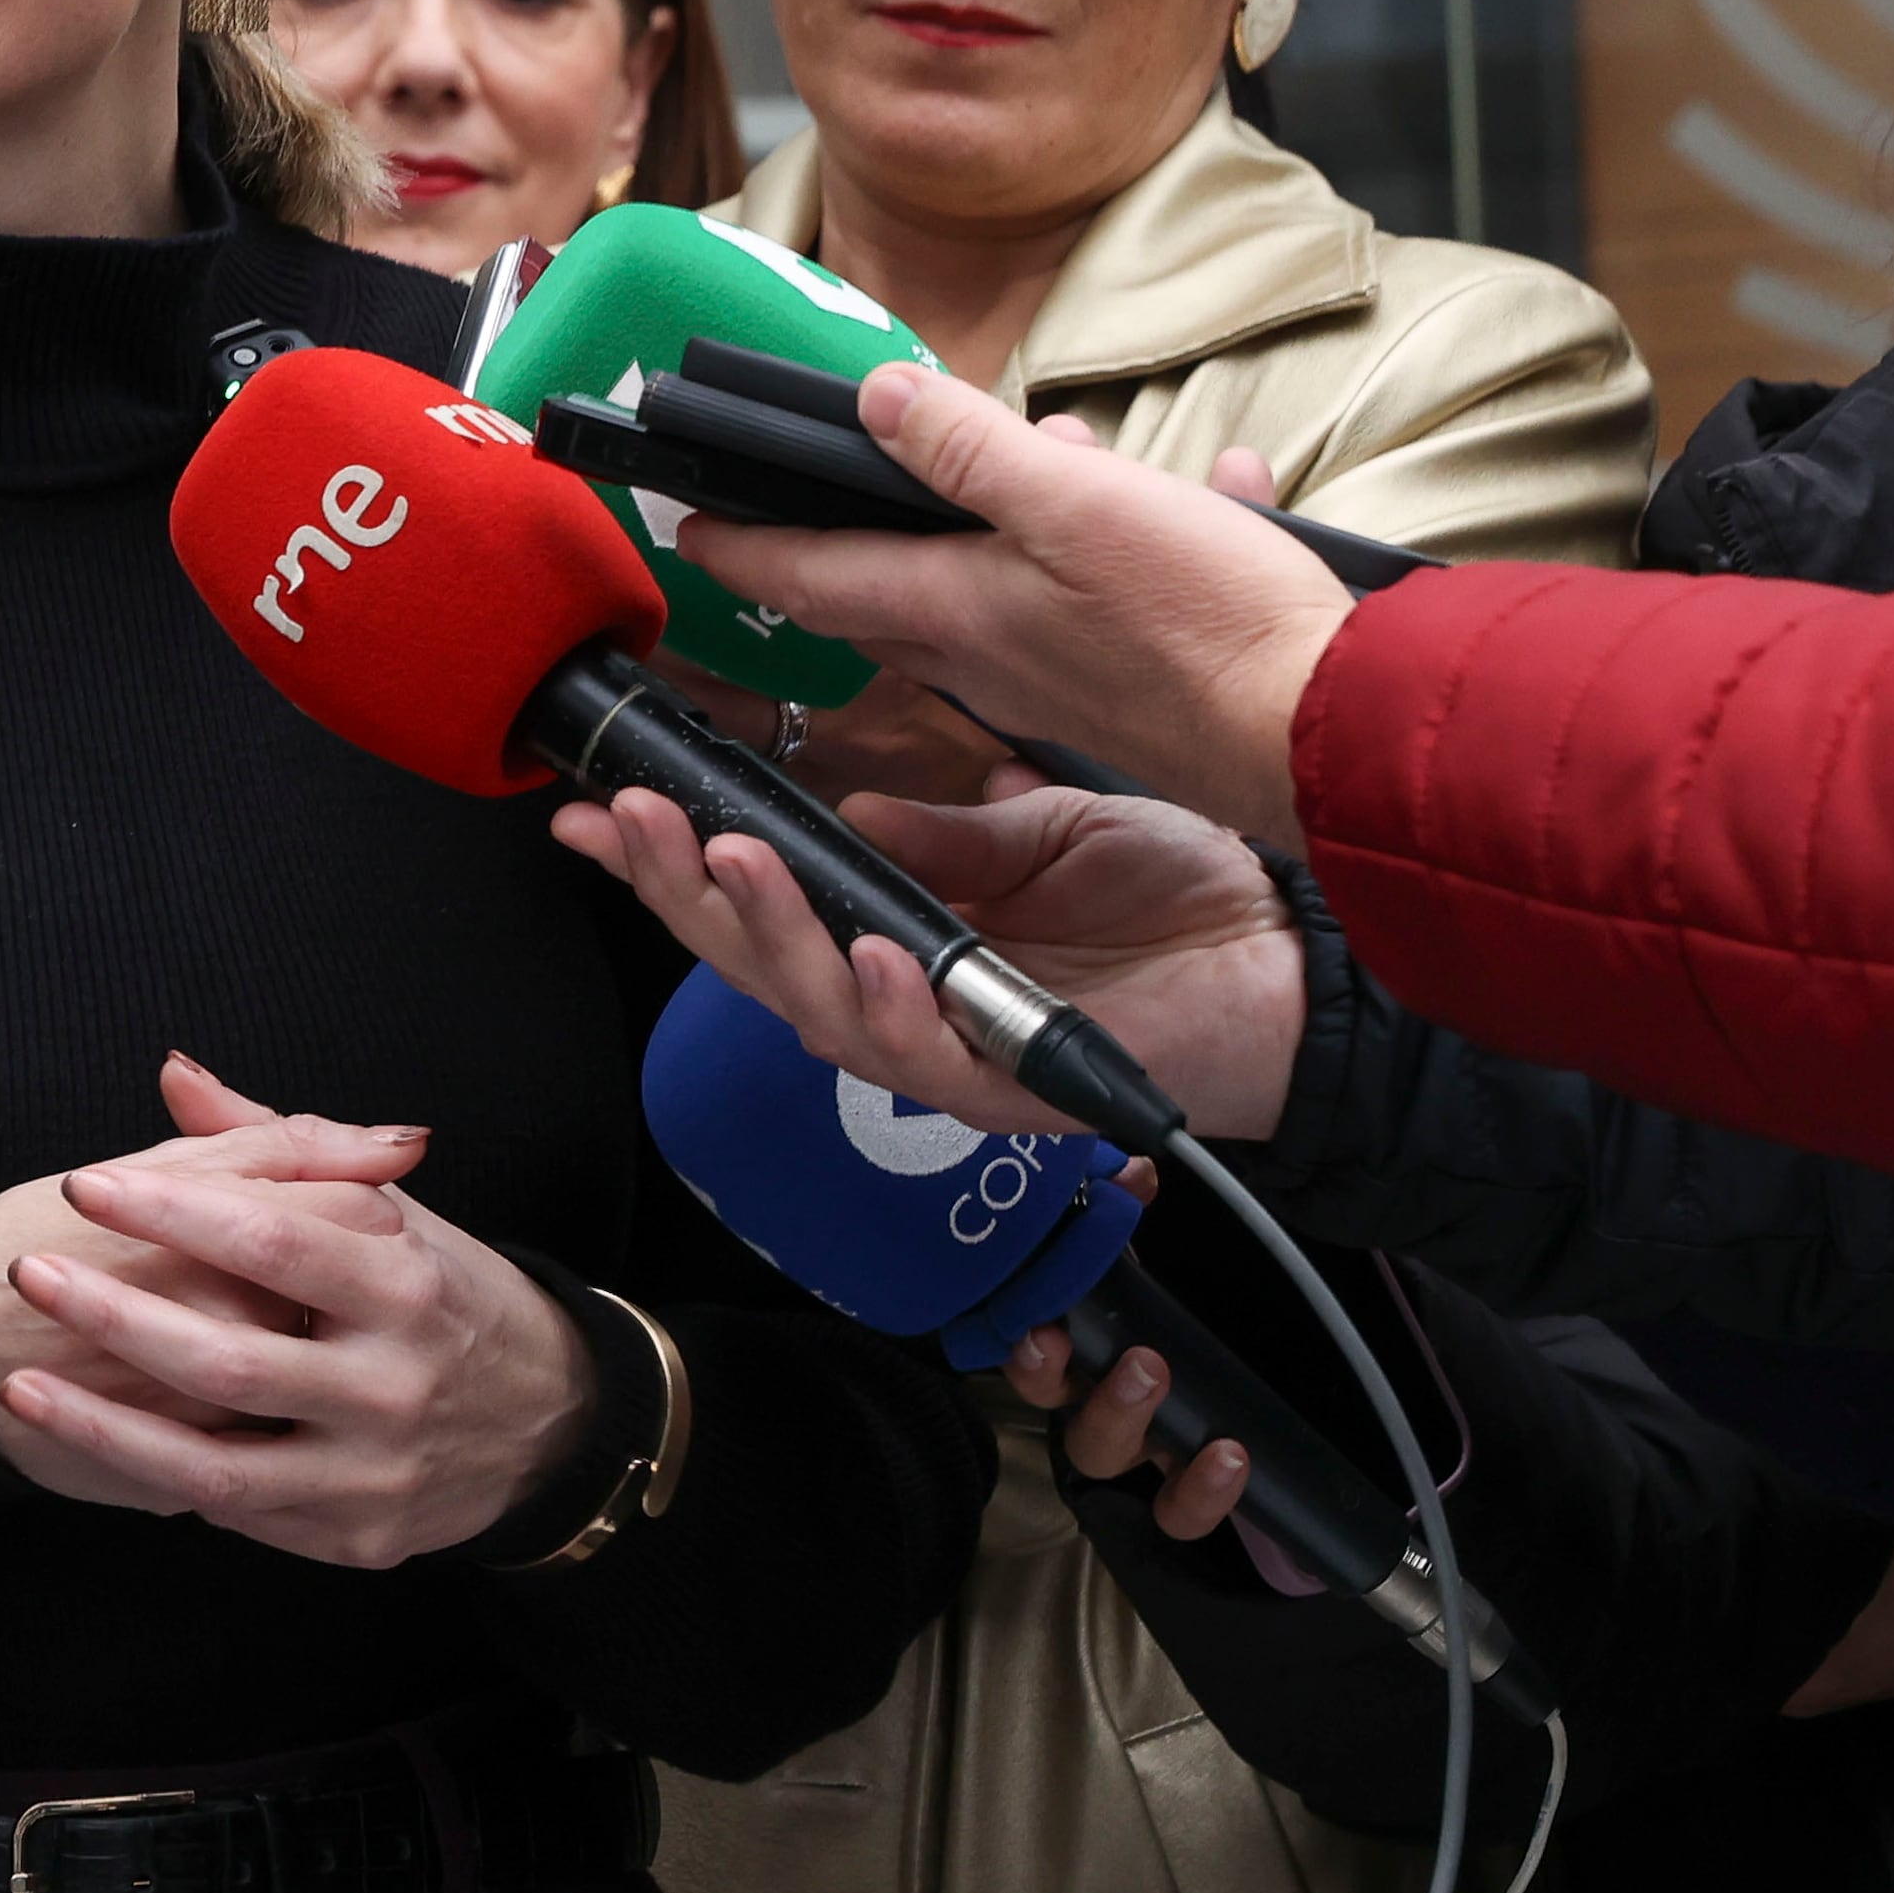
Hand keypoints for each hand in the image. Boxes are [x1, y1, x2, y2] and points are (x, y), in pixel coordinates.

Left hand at [0, 1065, 599, 1568]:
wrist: (551, 1425)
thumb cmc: (444, 1297)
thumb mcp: (389, 1213)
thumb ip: (278, 1146)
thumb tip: (175, 1073)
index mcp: (404, 1284)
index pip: (269, 1238)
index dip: (169, 1210)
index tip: (86, 1184)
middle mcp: (393, 1385)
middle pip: (228, 1359)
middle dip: (114, 1316)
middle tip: (30, 1274)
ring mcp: (374, 1474)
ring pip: (216, 1464)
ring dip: (105, 1426)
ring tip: (20, 1386)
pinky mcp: (356, 1539)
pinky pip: (240, 1513)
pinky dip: (163, 1477)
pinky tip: (95, 1442)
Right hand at [558, 774, 1305, 1140]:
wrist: (1294, 966)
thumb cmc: (1177, 901)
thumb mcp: (1039, 830)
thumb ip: (943, 830)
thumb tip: (844, 805)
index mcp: (894, 935)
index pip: (755, 899)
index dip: (671, 858)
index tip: (599, 802)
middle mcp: (899, 1002)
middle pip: (750, 960)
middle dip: (679, 887)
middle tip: (633, 815)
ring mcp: (947, 1053)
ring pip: (814, 1008)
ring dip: (763, 930)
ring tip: (728, 852)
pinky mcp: (1010, 1091)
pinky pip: (926, 1056)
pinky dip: (892, 1000)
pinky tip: (873, 943)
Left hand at [675, 365, 1348, 843]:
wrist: (1332, 735)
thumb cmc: (1208, 624)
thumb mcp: (1082, 505)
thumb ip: (973, 453)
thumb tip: (875, 399)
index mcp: (960, 611)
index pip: (814, 576)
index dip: (743, 547)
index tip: (688, 528)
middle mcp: (990, 658)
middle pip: (887, 595)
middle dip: (850, 541)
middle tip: (823, 495)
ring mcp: (1058, 683)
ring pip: (988, 595)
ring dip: (991, 526)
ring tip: (1040, 455)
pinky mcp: (1126, 694)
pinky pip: (1085, 608)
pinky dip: (1106, 546)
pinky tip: (1191, 494)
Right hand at [981, 1159, 1266, 1540]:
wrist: (1220, 1340)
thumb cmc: (1152, 1292)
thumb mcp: (1135, 1251)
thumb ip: (1125, 1213)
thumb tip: (1139, 1172)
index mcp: (1068, 1343)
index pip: (1025, 1355)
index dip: (1026, 1351)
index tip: (1045, 1330)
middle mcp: (1087, 1399)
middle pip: (1065, 1414)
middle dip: (1097, 1390)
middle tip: (1143, 1362)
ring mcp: (1134, 1442)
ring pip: (1106, 1458)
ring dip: (1133, 1427)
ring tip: (1178, 1394)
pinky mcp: (1180, 1477)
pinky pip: (1176, 1509)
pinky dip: (1198, 1492)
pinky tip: (1231, 1459)